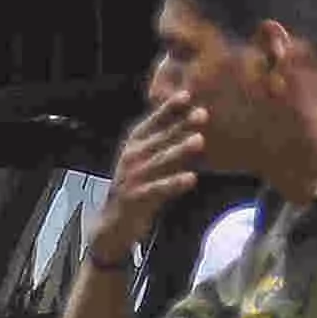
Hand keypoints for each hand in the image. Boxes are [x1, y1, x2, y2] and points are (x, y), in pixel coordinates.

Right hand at [94, 103, 207, 268]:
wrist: (114, 222)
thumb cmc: (138, 187)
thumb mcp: (146, 162)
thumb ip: (164, 145)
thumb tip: (194, 126)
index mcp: (134, 145)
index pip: (153, 122)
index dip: (168, 108)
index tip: (187, 94)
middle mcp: (131, 157)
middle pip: (160, 138)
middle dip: (181, 125)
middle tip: (202, 113)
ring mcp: (133, 177)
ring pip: (160, 161)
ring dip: (180, 150)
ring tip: (199, 141)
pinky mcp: (137, 197)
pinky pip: (159, 189)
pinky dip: (175, 183)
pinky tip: (192, 179)